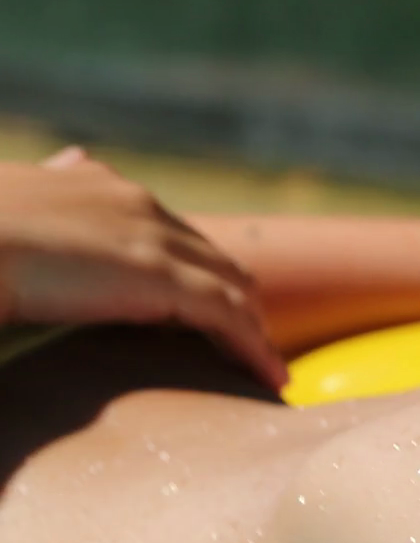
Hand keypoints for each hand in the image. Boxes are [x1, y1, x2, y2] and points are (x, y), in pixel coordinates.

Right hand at [0, 147, 286, 385]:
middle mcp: (139, 205)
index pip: (169, 231)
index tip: (209, 307)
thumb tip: (74, 163)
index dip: (194, 271)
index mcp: (101, 186)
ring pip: (231, 288)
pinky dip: (255, 348)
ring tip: (271, 371)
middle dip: (235, 300)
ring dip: (255, 330)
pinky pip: (227, 316)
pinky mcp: (159, 276)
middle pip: (212, 258)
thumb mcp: (10, 199)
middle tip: (251, 345)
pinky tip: (270, 380)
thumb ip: (48, 191)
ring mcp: (153, 239)